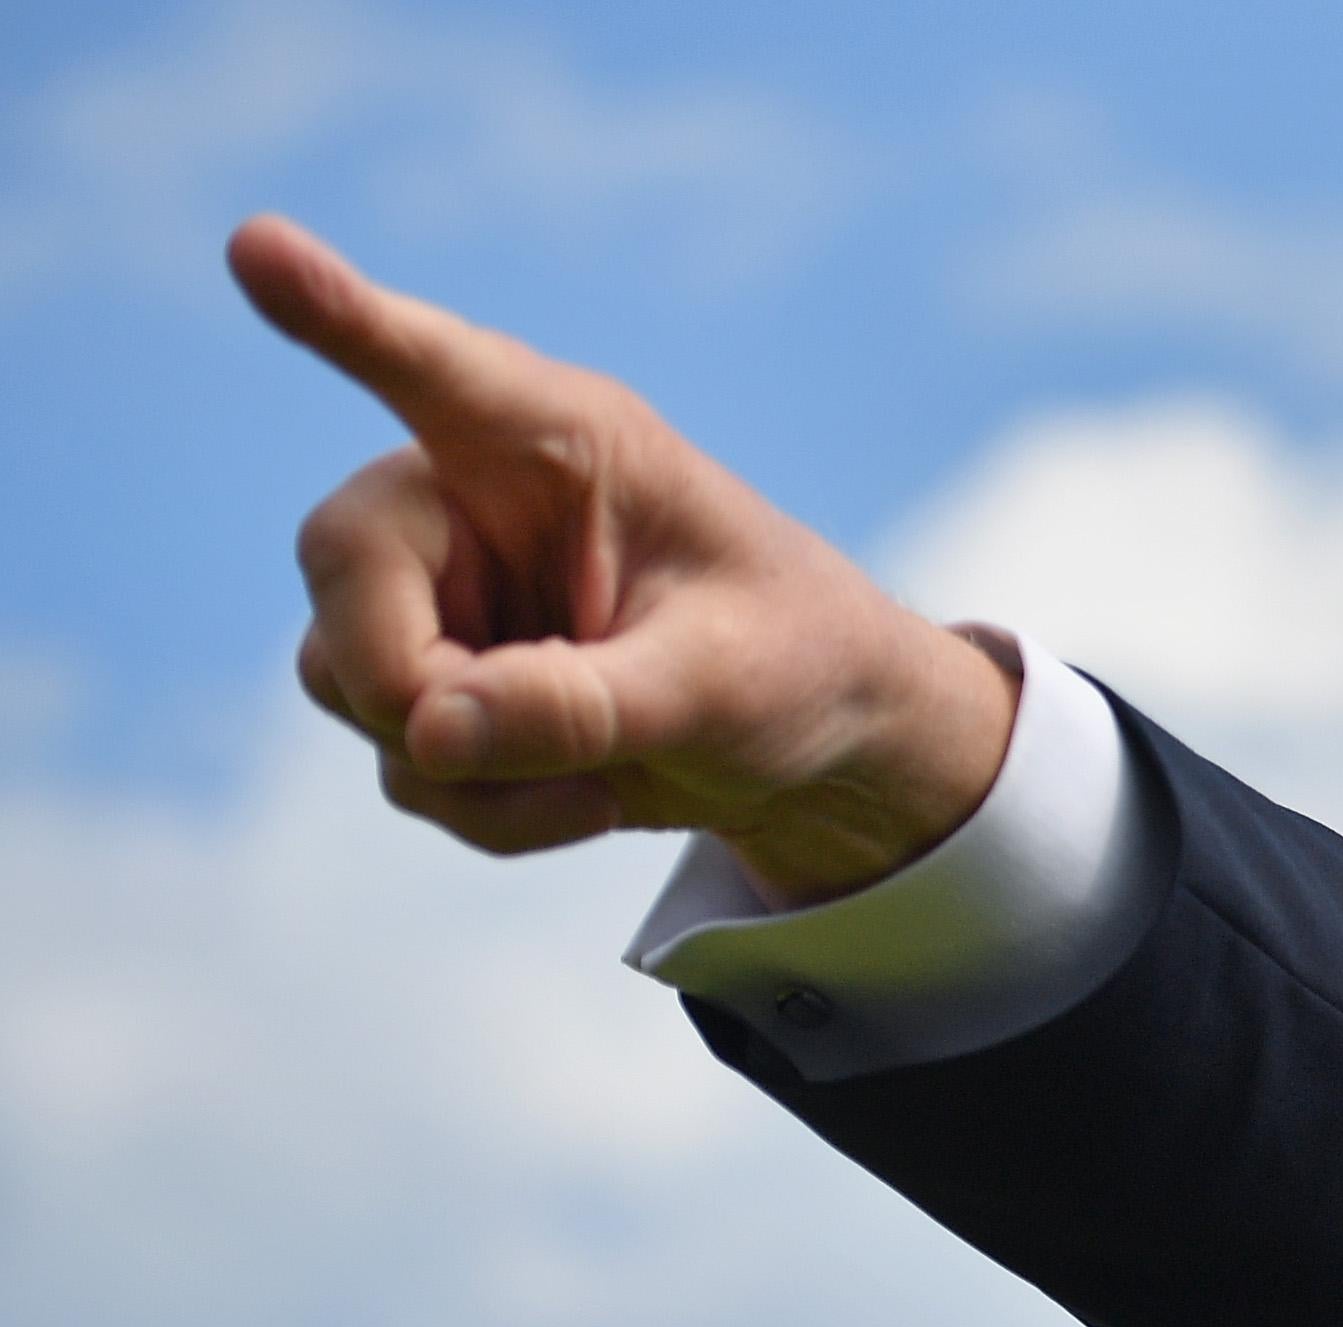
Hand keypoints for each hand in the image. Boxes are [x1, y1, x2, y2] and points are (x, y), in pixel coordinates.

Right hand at [232, 213, 1017, 904]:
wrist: (825, 743)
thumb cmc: (795, 664)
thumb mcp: (722, 687)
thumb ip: (585, 704)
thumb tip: (428, 732)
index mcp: (558, 440)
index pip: (431, 366)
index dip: (337, 312)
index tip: (259, 247)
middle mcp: (468, 498)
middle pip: (342, 570)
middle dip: (419, 685)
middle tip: (558, 745)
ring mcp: (439, 594)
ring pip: (351, 682)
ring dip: (469, 768)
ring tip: (605, 772)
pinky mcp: (437, 685)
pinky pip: (401, 764)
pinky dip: (484, 807)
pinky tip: (585, 796)